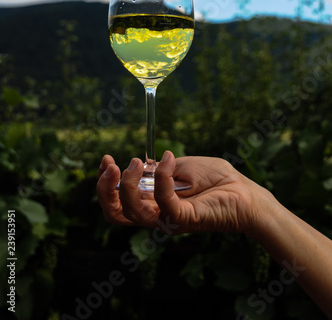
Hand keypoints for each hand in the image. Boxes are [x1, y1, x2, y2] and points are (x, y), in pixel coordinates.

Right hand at [97, 151, 270, 234]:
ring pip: (133, 211)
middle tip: (112, 165)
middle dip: (105, 190)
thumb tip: (142, 166)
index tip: (106, 159)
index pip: (118, 202)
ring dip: (129, 184)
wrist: (245, 192)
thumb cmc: (216, 179)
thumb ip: (160, 170)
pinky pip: (163, 202)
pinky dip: (162, 179)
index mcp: (153, 203)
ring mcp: (169, 220)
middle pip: (116, 213)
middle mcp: (156, 215)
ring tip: (137, 162)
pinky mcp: (184, 219)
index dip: (106, 184)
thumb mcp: (182, 166)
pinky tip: (169, 161)